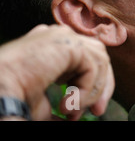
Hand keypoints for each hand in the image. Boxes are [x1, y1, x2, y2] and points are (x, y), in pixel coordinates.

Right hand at [0, 24, 114, 119]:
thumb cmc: (13, 100)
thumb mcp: (43, 105)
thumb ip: (65, 103)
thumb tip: (74, 117)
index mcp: (52, 48)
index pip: (87, 59)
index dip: (95, 86)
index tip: (94, 111)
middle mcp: (58, 37)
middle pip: (98, 56)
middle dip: (102, 86)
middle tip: (97, 112)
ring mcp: (62, 36)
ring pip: (99, 60)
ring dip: (92, 91)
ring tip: (71, 111)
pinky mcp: (67, 41)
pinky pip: (92, 65)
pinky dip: (85, 90)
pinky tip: (65, 105)